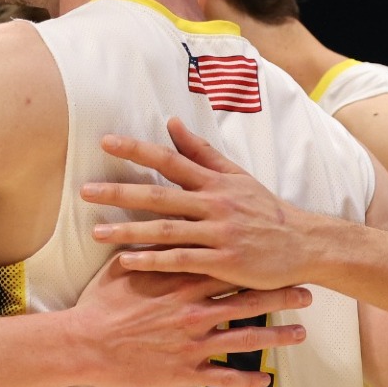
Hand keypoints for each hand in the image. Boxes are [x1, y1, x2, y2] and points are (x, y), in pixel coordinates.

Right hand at [70, 256, 311, 386]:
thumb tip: (159, 228)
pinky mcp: (185, 370)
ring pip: (244, 338)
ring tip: (300, 334)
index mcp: (181, 281)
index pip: (229, 268)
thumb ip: (148, 250)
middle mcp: (194, 310)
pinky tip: (266, 380)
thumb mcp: (123, 267)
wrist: (83, 344)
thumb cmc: (100, 304)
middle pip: (247, 300)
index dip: (257, 264)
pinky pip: (223, 376)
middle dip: (280, 296)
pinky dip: (246, 379)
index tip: (280, 260)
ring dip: (275, 336)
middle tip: (306, 292)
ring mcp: (193, 342)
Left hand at [81, 117, 320, 290]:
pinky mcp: (223, 262)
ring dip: (128, 231)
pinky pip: (181, 261)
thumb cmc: (265, 210)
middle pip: (159, 196)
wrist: (303, 244)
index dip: (137, 150)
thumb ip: (202, 152)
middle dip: (119, 193)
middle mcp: (214, 204)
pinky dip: (153, 261)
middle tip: (84, 192)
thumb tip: (172, 123)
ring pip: (166, 231)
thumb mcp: (237, 176)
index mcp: (215, 181)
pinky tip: (127, 262)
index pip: (169, 160)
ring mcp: (219, 234)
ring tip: (95, 232)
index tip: (105, 142)